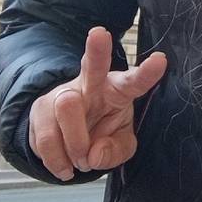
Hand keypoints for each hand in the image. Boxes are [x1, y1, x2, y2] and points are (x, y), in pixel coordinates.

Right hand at [29, 26, 166, 180]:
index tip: (161, 60)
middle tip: (99, 33)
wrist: (67, 137)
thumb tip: (94, 155)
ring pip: (67, 107)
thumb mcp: (120, 146)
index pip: (134, 81)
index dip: (147, 73)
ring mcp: (63, 95)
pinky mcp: (40, 109)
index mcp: (118, 90)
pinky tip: (64, 167)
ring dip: (75, 144)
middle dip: (96, 50)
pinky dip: (57, 160)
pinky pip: (46, 136)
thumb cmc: (102, 132)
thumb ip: (115, 151)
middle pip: (92, 66)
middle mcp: (91, 86)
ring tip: (81, 162)